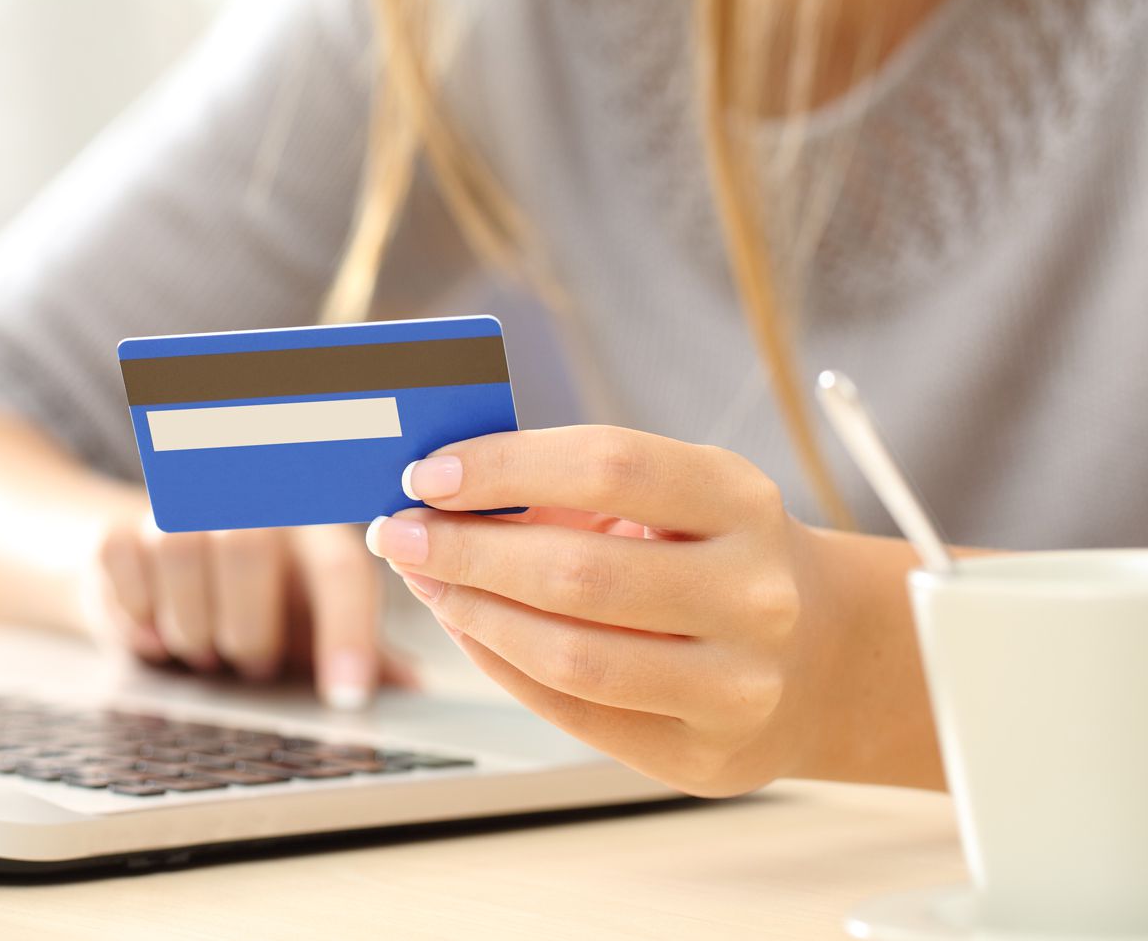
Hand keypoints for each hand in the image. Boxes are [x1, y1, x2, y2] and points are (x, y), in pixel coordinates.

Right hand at [88, 516, 415, 709]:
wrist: (148, 565)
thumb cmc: (249, 599)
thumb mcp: (304, 620)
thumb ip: (355, 647)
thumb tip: (416, 689)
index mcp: (309, 527)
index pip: (340, 570)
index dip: (347, 632)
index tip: (347, 696)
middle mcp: (244, 504)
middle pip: (248, 547)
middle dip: (249, 630)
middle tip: (251, 663)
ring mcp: (177, 509)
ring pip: (181, 550)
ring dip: (192, 626)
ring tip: (203, 650)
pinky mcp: (117, 529)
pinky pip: (122, 560)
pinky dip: (137, 612)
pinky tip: (152, 633)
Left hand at [364, 425, 837, 795]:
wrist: (821, 659)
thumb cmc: (712, 558)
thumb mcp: (673, 499)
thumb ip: (572, 489)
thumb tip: (440, 490)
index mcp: (742, 503)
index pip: (610, 465)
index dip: (506, 465)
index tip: (428, 473)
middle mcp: (753, 594)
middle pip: (579, 569)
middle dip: (466, 549)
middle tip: (400, 532)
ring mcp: (737, 684)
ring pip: (571, 655)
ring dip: (473, 614)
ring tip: (427, 582)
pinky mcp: (701, 756)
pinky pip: (573, 712)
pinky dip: (502, 664)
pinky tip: (468, 629)